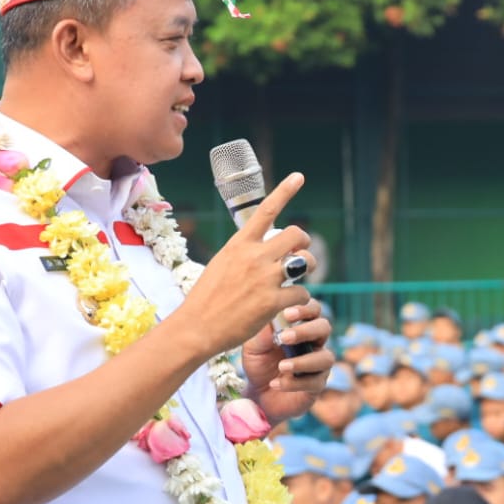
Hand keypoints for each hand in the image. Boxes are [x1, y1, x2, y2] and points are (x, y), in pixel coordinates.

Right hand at [176, 172, 311, 359]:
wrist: (196, 327)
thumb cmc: (206, 299)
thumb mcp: (221, 264)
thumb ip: (244, 254)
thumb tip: (264, 250)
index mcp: (239, 244)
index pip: (265, 210)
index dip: (285, 191)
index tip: (299, 176)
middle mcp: (254, 256)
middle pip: (296, 235)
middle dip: (304, 243)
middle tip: (301, 255)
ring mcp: (264, 278)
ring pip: (305, 262)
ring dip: (308, 269)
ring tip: (296, 280)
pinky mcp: (272, 301)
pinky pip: (302, 294)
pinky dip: (299, 300)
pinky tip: (288, 306)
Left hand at [243, 298, 333, 422]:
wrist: (257, 395)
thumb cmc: (258, 364)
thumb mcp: (254, 347)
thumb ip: (263, 333)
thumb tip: (272, 317)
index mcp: (301, 326)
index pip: (313, 309)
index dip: (305, 308)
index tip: (287, 314)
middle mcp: (315, 343)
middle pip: (324, 327)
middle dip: (306, 331)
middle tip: (284, 338)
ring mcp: (319, 364)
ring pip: (325, 358)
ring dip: (302, 361)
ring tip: (281, 366)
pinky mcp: (317, 385)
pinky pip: (314, 382)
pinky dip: (294, 383)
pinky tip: (276, 384)